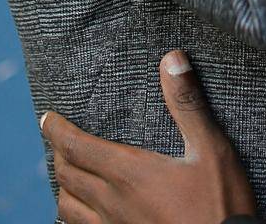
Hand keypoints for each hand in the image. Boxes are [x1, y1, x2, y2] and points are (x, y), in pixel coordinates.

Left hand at [41, 50, 258, 223]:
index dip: (57, 131)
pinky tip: (83, 215)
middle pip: (67, 176)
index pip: (78, 148)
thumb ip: (187, 105)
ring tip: (66, 173)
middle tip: (55, 138)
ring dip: (63, 186)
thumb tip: (172, 58)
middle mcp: (112, 203)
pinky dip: (73, 218)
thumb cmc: (219, 204)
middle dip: (57, 153)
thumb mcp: (211, 149)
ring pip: (68, 209)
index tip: (46, 118)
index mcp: (129, 173)